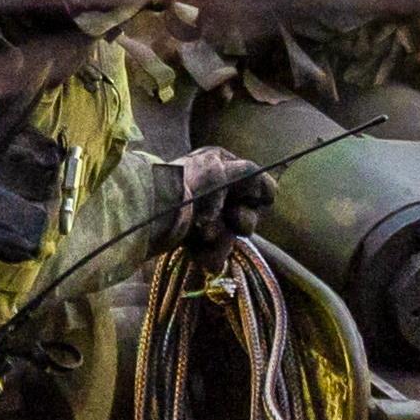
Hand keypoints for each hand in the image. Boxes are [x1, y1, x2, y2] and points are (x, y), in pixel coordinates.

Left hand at [159, 149, 273, 248]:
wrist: (148, 213)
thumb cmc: (188, 186)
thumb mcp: (225, 172)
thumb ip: (255, 178)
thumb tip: (271, 191)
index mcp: (219, 165)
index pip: (253, 187)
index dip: (252, 199)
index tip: (246, 202)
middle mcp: (211, 187)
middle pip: (244, 215)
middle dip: (238, 222)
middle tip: (231, 220)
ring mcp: (199, 213)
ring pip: (228, 236)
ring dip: (221, 240)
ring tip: (204, 236)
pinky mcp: (188, 236)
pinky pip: (212, 251)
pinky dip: (208, 254)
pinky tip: (197, 251)